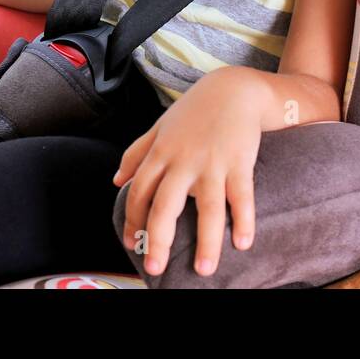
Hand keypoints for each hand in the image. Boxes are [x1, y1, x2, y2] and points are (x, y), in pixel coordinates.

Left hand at [114, 66, 263, 277]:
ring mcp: (213, 163)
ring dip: (206, 242)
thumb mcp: (160, 127)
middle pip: (166, 206)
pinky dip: (244, 220)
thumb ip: (137, 153)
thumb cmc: (195, 111)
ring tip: (204, 270)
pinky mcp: (240, 162)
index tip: (133, 246)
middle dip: (159, 240)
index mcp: (161, 153)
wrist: (234, 89)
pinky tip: (243, 243)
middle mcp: (183, 161)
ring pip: (208, 209)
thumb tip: (116, 180)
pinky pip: (241, 196)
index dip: (133, 220)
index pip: (140, 192)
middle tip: (156, 268)